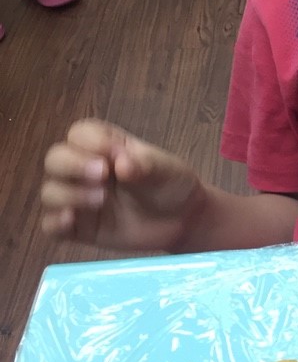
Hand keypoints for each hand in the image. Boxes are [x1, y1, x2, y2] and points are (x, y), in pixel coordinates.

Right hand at [41, 119, 203, 250]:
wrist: (182, 221)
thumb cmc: (171, 185)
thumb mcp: (166, 170)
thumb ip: (145, 164)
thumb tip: (121, 165)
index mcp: (106, 146)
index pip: (80, 134)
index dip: (90, 142)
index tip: (112, 155)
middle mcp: (85, 170)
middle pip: (56, 159)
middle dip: (72, 166)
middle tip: (102, 176)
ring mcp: (79, 199)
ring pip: (50, 192)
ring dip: (68, 194)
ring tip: (101, 200)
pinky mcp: (79, 227)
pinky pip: (51, 225)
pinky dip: (55, 223)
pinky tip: (71, 221)